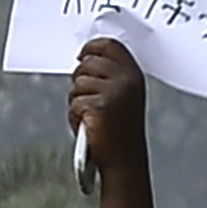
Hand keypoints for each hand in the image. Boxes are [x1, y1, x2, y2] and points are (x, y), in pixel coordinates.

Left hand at [67, 37, 153, 207]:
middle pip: (87, 63)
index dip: (91, 47)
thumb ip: (109, 75)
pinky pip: (73, 103)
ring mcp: (113, 93)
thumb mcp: (122, 96)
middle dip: (79, 80)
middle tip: (87, 101)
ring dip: (77, 101)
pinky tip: (88, 127)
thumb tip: (84, 58)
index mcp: (133, 75)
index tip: (82, 55)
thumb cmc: (119, 131)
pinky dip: (75, 117)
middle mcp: (126, 81)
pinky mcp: (98, 107)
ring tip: (91, 118)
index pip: (109, 46)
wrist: (124, 161)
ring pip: (77, 84)